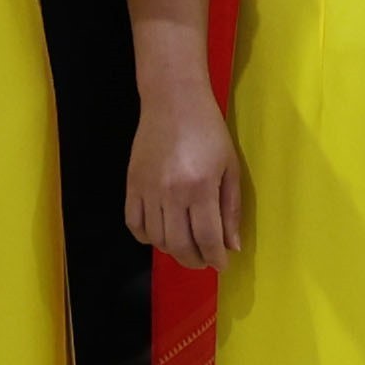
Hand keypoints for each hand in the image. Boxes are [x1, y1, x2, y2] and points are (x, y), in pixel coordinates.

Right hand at [127, 79, 245, 269]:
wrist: (173, 100)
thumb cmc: (208, 131)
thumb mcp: (230, 167)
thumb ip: (231, 209)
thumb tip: (232, 246)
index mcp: (201, 187)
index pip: (207, 239)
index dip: (216, 258)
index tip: (222, 263)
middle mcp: (171, 192)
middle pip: (180, 245)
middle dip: (195, 261)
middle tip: (204, 260)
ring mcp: (148, 189)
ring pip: (157, 239)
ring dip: (173, 250)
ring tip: (186, 245)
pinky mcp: (131, 184)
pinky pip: (134, 224)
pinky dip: (146, 237)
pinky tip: (160, 233)